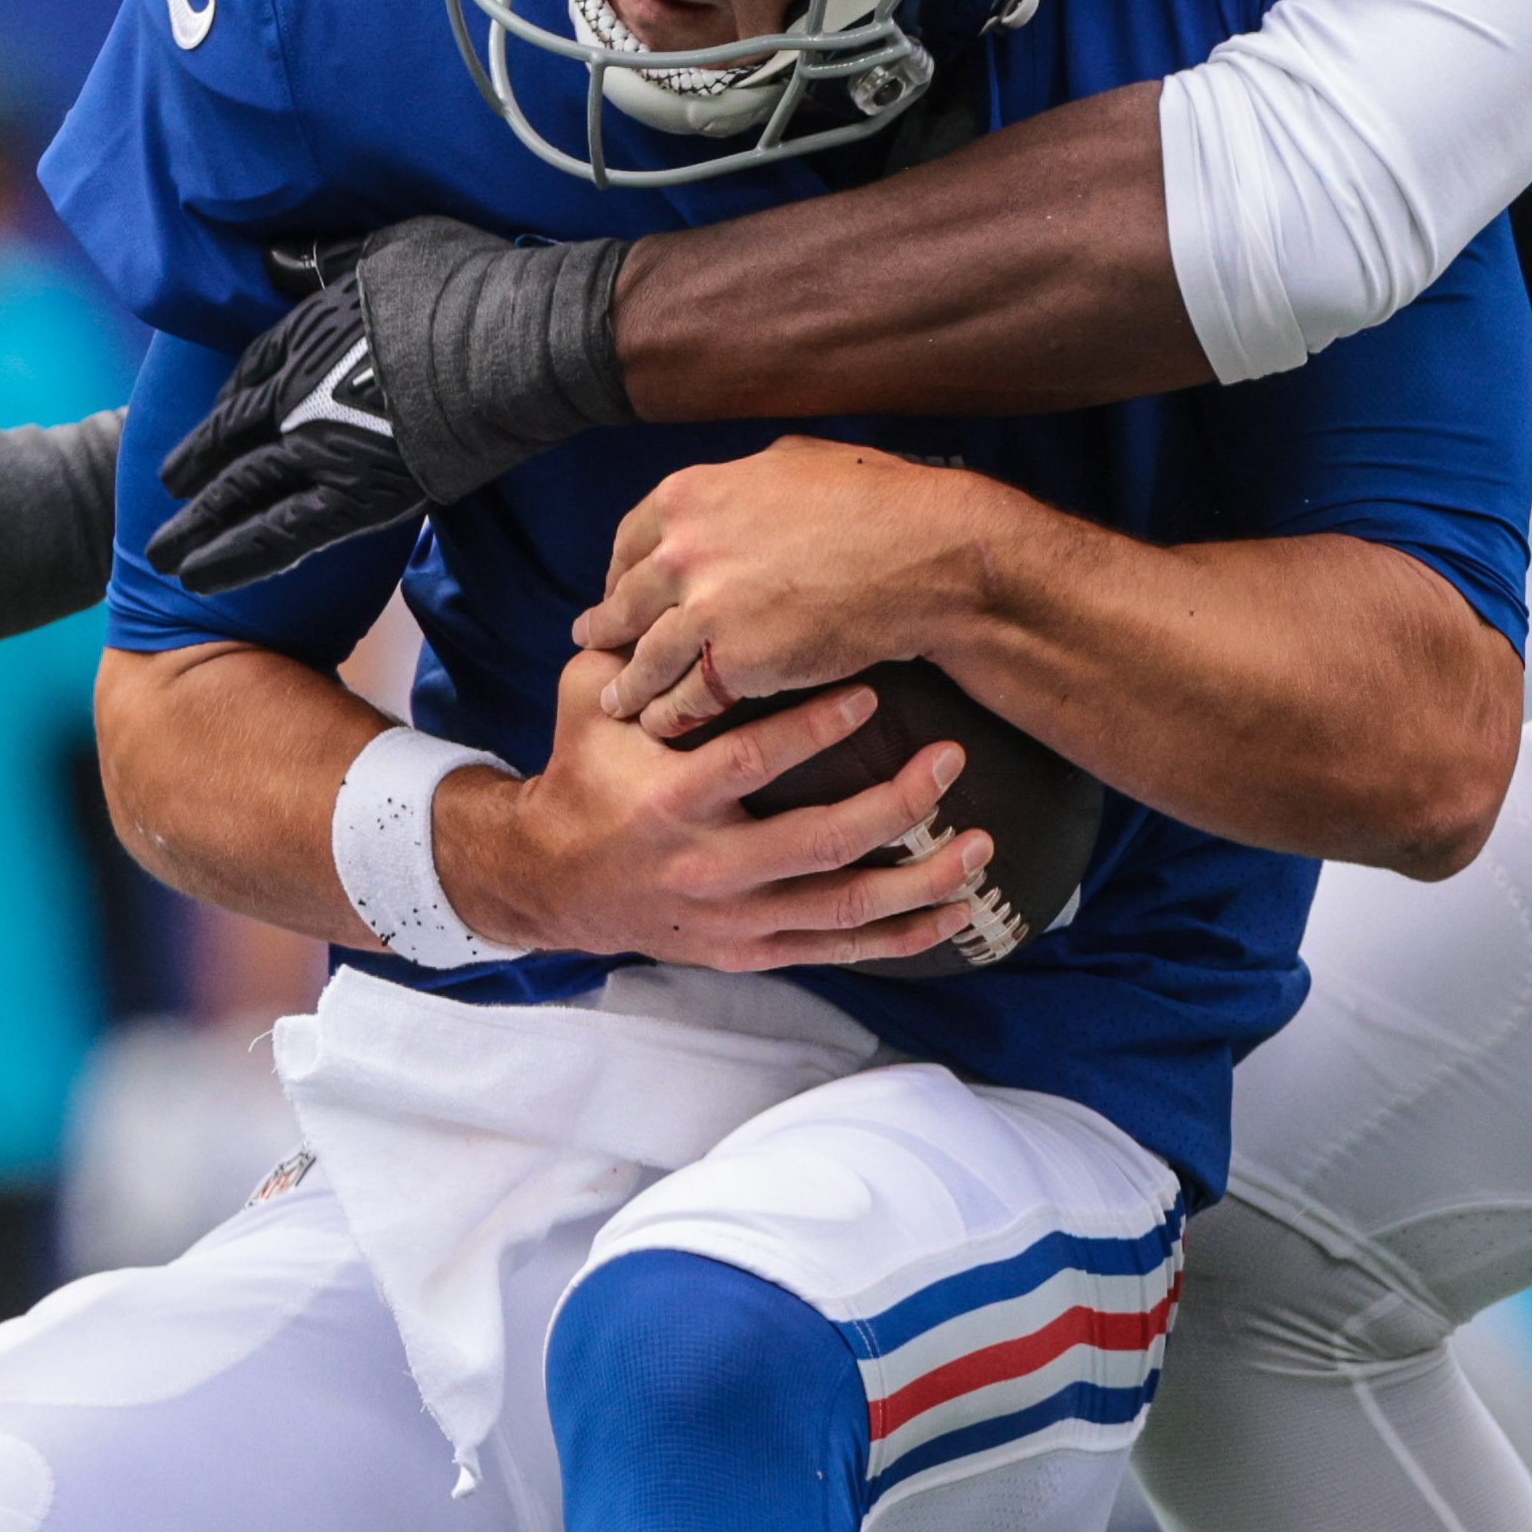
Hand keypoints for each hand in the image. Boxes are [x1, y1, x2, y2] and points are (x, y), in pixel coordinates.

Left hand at [152, 220, 628, 590]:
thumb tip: (276, 258)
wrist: (518, 341)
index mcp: (304, 334)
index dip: (230, 402)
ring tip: (162, 554)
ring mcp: (321, 447)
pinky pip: (284, 535)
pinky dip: (238, 558)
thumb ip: (328, 260)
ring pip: (241, 493)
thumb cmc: (470, 286)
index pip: (251, 374)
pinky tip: (200, 577)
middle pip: (232, 437)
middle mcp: (298, 394)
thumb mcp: (385, 247)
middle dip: (194, 467)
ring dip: (197, 525)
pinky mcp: (357, 497)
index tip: (216, 421)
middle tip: (167, 491)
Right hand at [441, 651, 988, 972]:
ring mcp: (736, 918)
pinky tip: (957, 911)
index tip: (872, 691)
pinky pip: (841, 951)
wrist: (550, 882)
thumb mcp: (587, 707)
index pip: (750, 762)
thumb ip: (632, 655)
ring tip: (982, 843)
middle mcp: (707, 867)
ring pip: (843, 907)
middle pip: (818, 842)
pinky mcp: (754, 951)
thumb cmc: (584, 775)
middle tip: (952, 757)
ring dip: (922, 879)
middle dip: (896, 803)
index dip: (813, 728)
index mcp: (669, 800)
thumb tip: (668, 580)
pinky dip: (903, 936)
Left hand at [579, 442, 1007, 737]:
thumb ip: (746, 479)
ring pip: (645, 659)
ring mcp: (704, 610)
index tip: (622, 593)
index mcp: (689, 494)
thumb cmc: (880, 501)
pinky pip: (685, 700)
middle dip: (607, 627)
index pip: (630, 543)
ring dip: (628, 685)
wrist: (927, 556)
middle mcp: (681, 549)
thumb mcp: (797, 461)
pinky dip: (671, 717)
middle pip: (625, 603)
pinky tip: (665, 726)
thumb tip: (736, 488)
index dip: (622, 574)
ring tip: (617, 702)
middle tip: (594, 645)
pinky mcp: (735, 663)